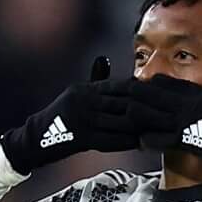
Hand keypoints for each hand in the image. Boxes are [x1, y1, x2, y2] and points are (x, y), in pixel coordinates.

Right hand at [0, 58, 150, 170]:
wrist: (36, 139)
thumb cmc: (60, 117)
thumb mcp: (74, 94)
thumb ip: (93, 80)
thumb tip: (105, 59)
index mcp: (85, 90)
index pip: (118, 87)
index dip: (139, 90)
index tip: (157, 93)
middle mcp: (85, 102)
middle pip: (122, 103)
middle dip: (144, 107)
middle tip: (164, 111)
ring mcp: (84, 120)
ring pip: (119, 122)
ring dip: (140, 126)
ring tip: (157, 127)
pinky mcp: (82, 138)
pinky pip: (111, 140)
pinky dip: (127, 141)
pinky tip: (140, 142)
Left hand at [129, 75, 201, 165]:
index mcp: (201, 95)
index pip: (176, 84)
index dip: (161, 82)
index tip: (151, 80)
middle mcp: (188, 106)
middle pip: (158, 95)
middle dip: (143, 92)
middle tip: (130, 90)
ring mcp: (183, 122)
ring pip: (154, 114)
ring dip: (141, 113)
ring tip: (129, 111)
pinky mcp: (182, 140)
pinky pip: (160, 138)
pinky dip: (149, 138)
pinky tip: (141, 139)